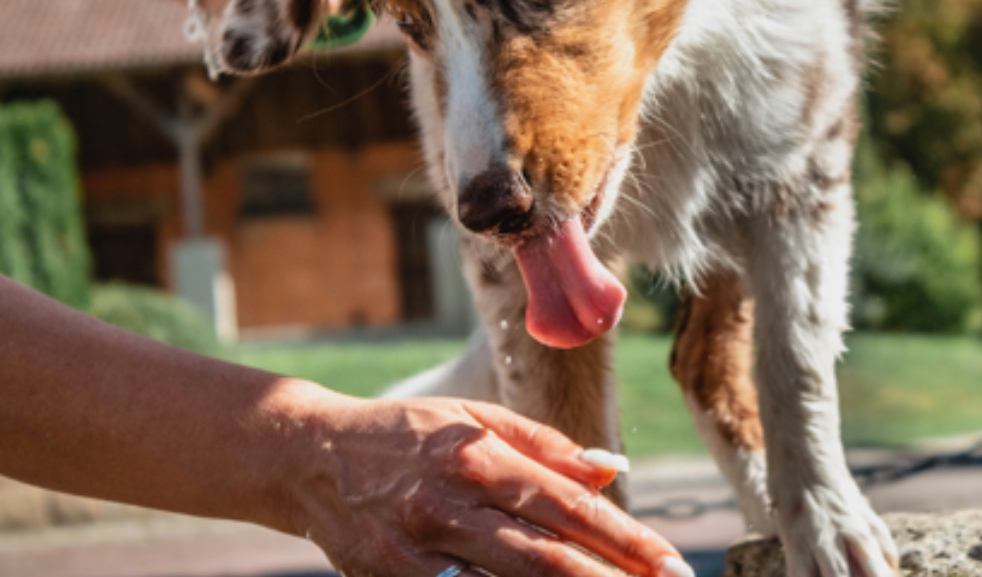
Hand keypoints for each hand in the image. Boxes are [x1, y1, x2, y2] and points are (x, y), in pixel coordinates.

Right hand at [285, 395, 692, 576]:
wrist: (310, 456)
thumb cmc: (407, 434)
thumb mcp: (474, 418)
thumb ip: (545, 445)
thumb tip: (614, 468)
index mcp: (477, 454)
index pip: (568, 503)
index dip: (626, 538)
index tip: (671, 562)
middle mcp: (450, 503)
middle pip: (547, 557)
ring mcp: (417, 549)